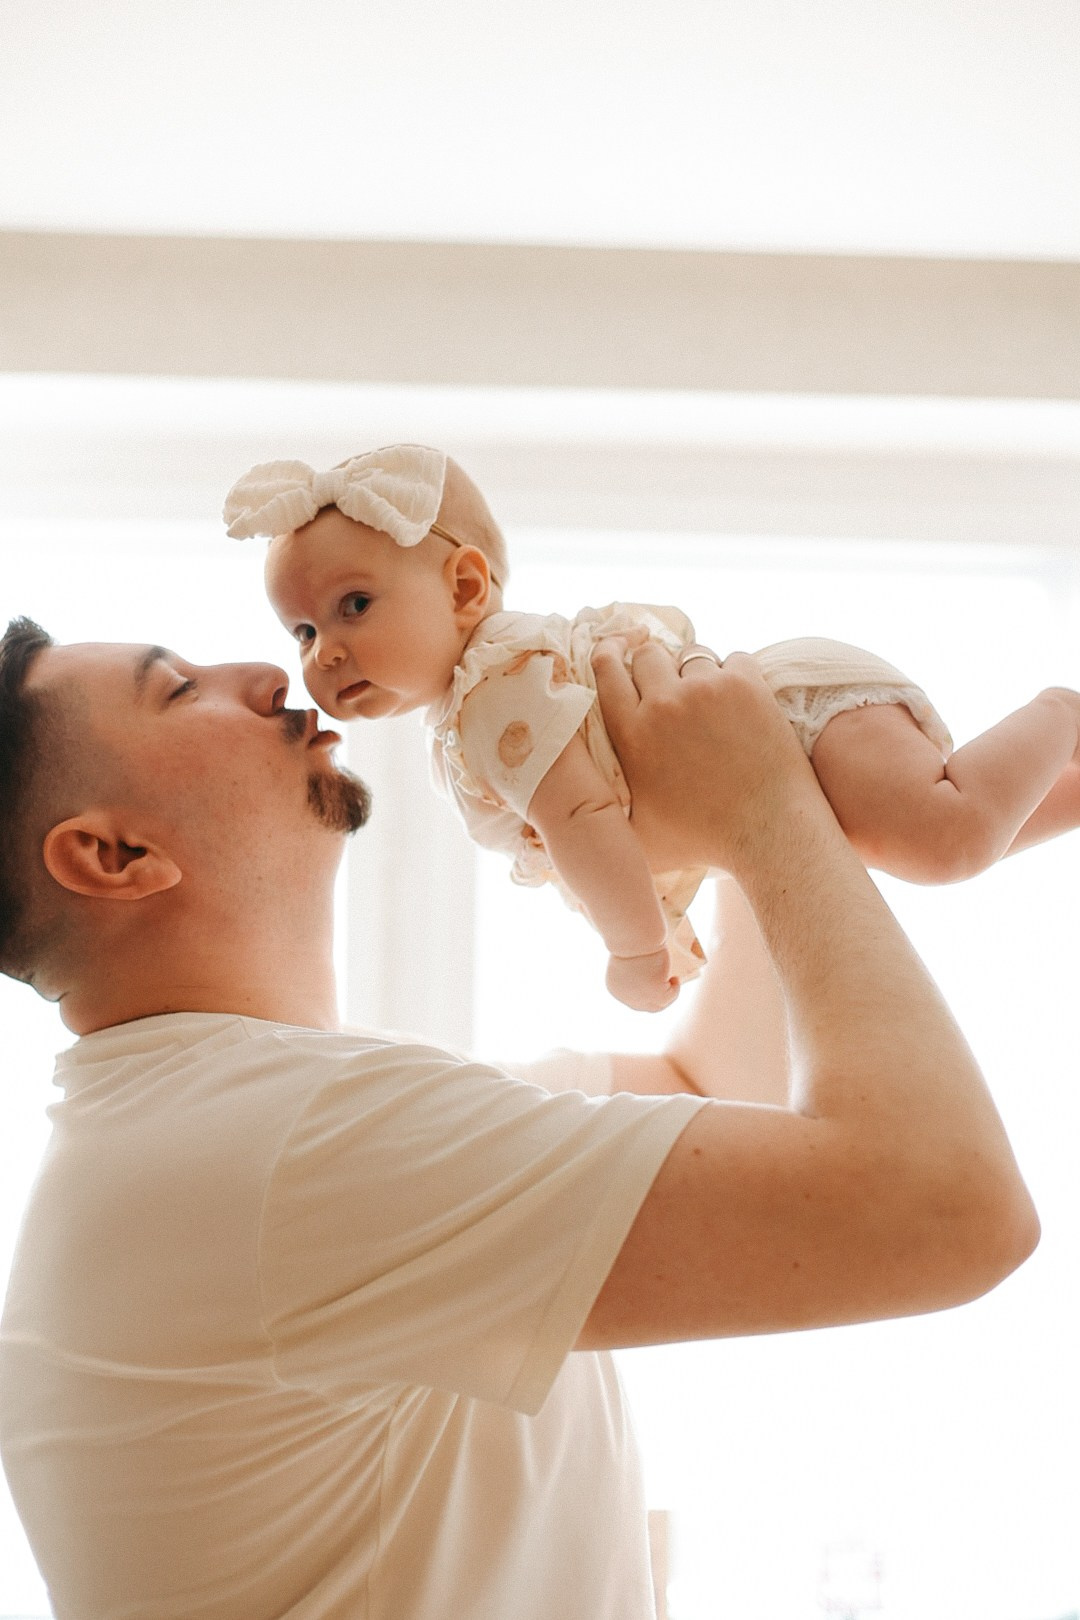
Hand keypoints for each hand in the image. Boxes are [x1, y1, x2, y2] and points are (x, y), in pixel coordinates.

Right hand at [591, 640, 818, 875]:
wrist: (768, 831)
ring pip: (691, 655)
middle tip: (670, 688)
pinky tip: (740, 705)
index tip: (617, 652)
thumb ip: (602, 809)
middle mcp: (663, 703)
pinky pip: (735, 659)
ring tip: (710, 703)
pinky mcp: (746, 686)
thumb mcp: (634, 833)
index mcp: (632, 734)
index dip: (610, 654)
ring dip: (697, 674)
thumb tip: (578, 798)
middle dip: (655, 667)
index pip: (606, 669)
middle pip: (648, 654)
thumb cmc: (702, 841)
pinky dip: (736, 676)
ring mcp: (706, 689)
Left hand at [606, 947, 679, 1012]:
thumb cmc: (630, 940)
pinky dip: (675, 989)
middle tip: (669, 986)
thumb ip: (633, 972)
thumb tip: (646, 978)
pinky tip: (676, 978)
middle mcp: (626, 996)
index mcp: (614, 988)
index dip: (648, 996)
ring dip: (669, 995)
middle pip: (646, 1006)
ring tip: (673, 981)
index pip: (633, 1000)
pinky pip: (670, 996)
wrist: (634, 936)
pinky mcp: (656, 992)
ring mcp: (641, 997)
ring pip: (660, 1005)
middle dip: (660, 998)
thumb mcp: (628, 959)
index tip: (659, 985)